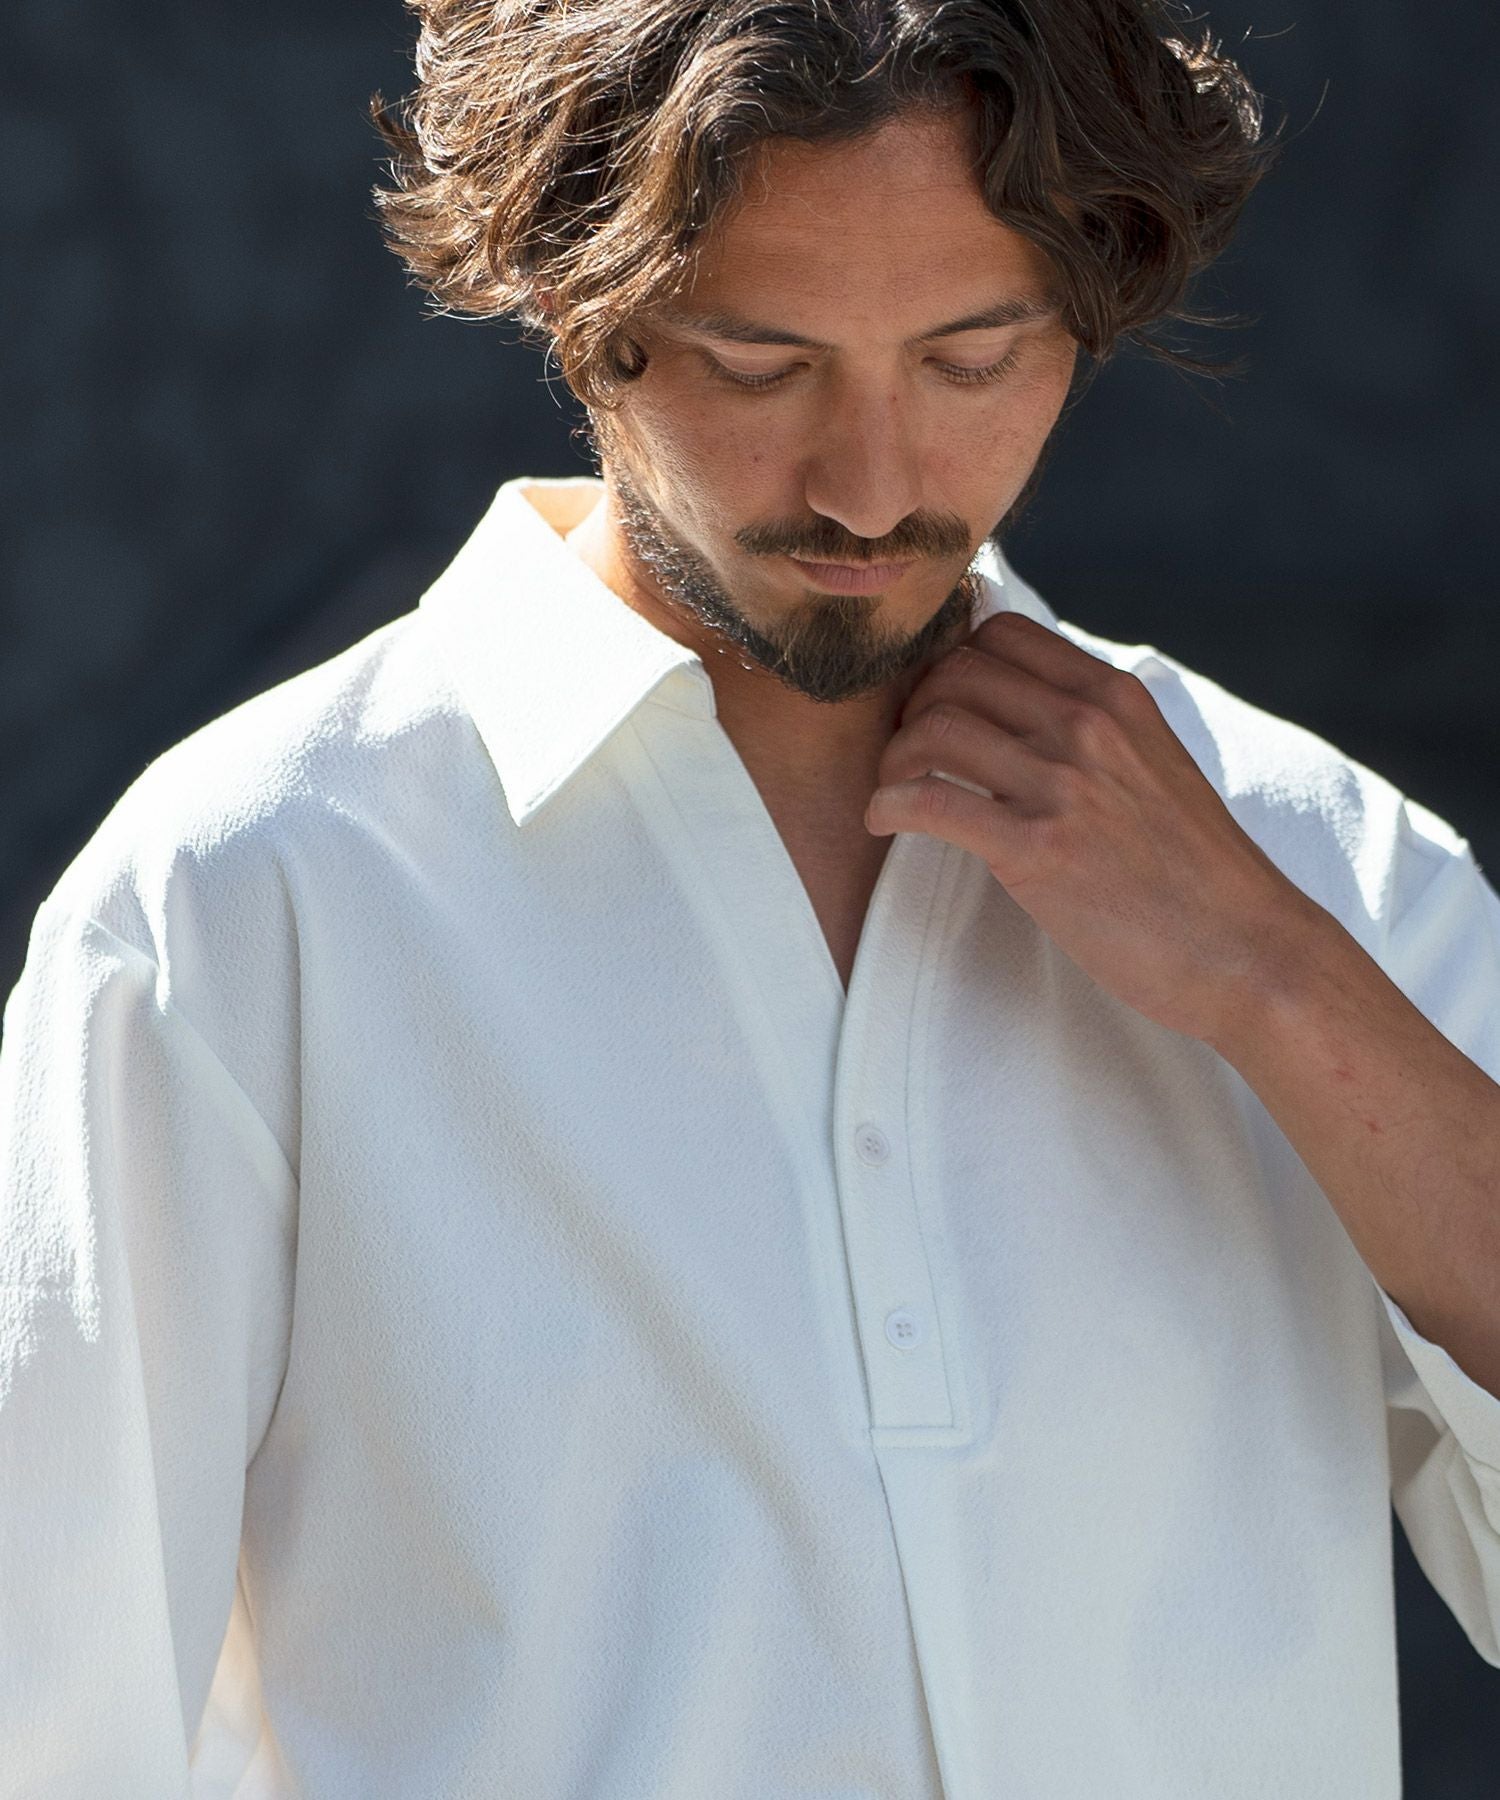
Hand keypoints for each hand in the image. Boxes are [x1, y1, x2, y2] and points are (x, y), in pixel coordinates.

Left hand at [865, 611, 1327, 1045]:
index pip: (1002, 633)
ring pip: (931, 728)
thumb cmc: (1198, 874)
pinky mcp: (1036, 848)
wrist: (1247, 952)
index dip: (951, 661)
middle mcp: (1088, 725)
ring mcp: (1062, 784)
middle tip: (908, 753)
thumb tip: (1028, 709)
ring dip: (893, 760)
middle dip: (914, 707)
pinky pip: (927, 800)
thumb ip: (1096, 730)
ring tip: (894, 792)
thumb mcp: (1156, 766)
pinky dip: (887, 806)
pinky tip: (885, 823)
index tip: (937, 703)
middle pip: (955, 671)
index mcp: (1117, 697)